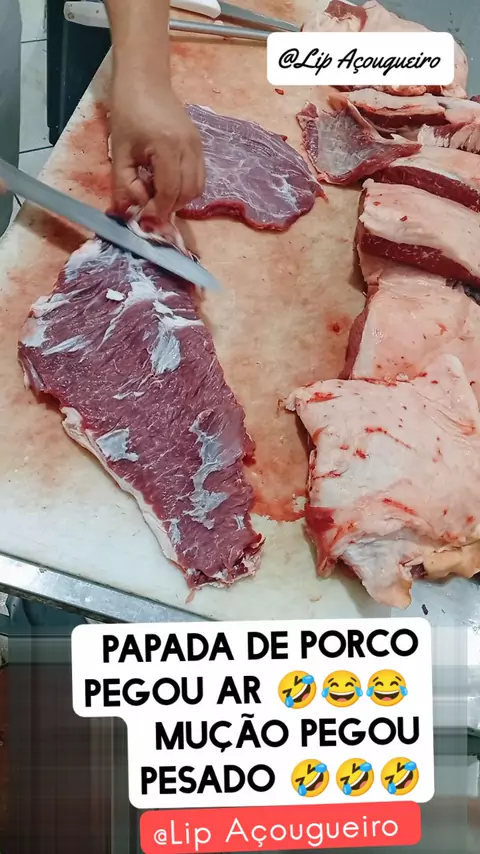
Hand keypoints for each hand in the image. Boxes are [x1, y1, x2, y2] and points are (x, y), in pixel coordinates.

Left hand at [109, 80, 204, 221]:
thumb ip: (125, 184)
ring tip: (159, 195)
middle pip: (188, 193)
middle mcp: (189, 148)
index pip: (170, 191)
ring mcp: (198, 146)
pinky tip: (167, 182)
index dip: (159, 210)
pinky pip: (199, 176)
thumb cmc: (127, 112)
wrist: (145, 80)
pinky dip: (186, 187)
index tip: (145, 218)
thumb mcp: (119, 151)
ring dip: (180, 199)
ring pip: (198, 187)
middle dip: (170, 207)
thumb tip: (134, 210)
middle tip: (150, 208)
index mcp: (167, 146)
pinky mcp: (200, 145)